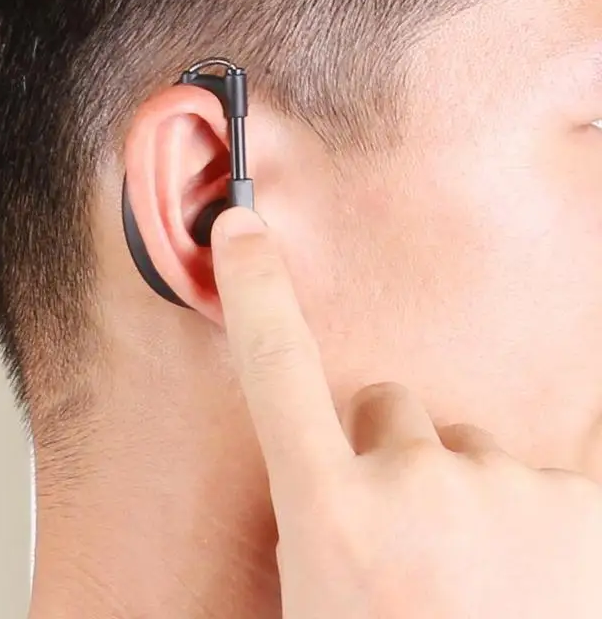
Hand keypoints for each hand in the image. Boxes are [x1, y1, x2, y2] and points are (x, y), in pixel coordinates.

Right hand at [210, 206, 601, 618]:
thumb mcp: (316, 604)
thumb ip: (317, 523)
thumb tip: (331, 484)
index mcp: (333, 517)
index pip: (276, 366)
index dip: (256, 290)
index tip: (242, 230)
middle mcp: (415, 485)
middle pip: (389, 406)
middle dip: (393, 454)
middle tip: (412, 539)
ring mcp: (508, 490)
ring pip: (468, 446)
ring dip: (469, 493)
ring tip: (487, 582)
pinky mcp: (585, 504)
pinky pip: (550, 472)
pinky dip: (544, 512)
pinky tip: (544, 576)